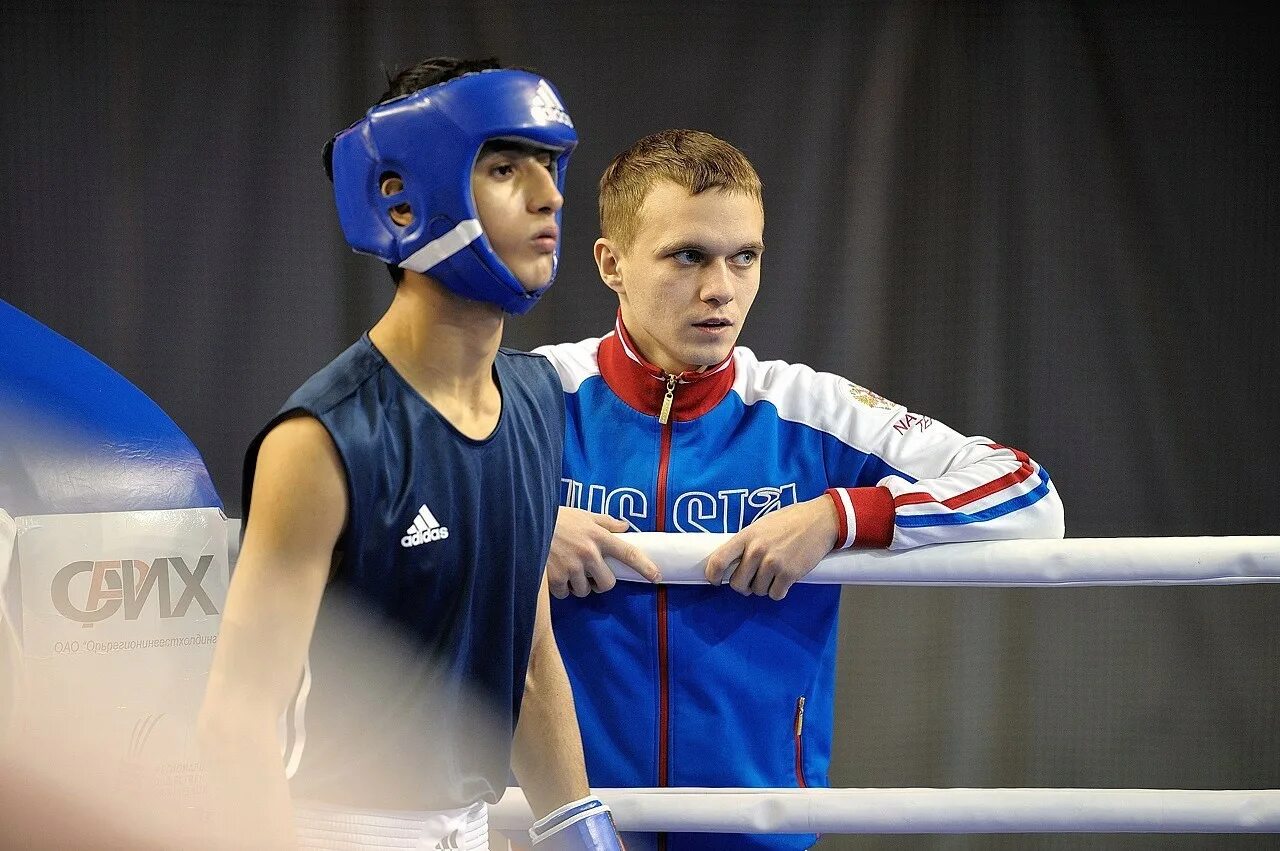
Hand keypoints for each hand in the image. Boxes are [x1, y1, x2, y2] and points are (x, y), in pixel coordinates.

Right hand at [547, 507, 661, 598]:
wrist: (526, 520)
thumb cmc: (557, 517)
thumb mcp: (583, 514)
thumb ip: (605, 521)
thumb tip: (625, 526)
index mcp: (599, 536)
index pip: (629, 553)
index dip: (645, 566)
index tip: (656, 577)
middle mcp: (589, 553)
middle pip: (608, 583)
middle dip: (601, 583)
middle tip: (591, 575)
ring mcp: (572, 567)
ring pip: (585, 591)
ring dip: (579, 586)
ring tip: (569, 570)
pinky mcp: (556, 578)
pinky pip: (565, 594)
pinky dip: (562, 589)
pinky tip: (555, 575)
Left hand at [704, 496, 838, 599]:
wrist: (820, 520)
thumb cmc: (790, 521)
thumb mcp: (761, 525)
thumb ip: (747, 542)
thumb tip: (733, 562)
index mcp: (747, 536)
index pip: (719, 560)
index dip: (712, 574)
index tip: (715, 580)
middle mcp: (757, 550)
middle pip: (737, 583)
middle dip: (743, 586)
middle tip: (751, 580)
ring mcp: (773, 563)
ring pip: (757, 591)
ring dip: (763, 588)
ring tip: (773, 575)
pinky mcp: (789, 574)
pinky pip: (775, 594)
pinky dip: (778, 591)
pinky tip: (783, 580)